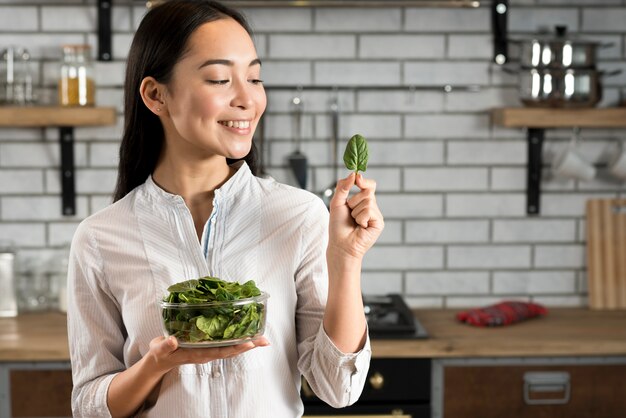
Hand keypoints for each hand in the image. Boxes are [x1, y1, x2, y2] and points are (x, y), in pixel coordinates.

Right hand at [146, 335, 269, 374]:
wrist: (160, 358)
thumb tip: (173, 340)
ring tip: (262, 337)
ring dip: (247, 342)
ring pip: (231, 347)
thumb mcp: (160, 349)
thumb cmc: (161, 353)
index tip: (249, 343)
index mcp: (197, 353)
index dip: (235, 347)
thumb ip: (165, 346)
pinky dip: (237, 338)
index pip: (220, 351)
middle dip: (248, 345)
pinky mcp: (208, 345)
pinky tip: (246, 332)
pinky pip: (226, 343)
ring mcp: (208, 350)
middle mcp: (207, 353)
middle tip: (265, 340)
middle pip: (231, 350)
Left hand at [328, 172, 383, 260]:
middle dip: (353, 201)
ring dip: (356, 211)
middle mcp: (371, 207)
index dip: (364, 181)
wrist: (340, 245)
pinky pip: (369, 210)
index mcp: (362, 201)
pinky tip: (360, 227)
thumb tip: (354, 174)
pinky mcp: (379, 222)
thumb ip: (343, 187)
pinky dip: (360, 218)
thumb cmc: (338, 226)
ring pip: (368, 200)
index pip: (369, 185)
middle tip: (350, 214)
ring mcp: (376, 215)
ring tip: (355, 222)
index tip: (357, 179)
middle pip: (367, 191)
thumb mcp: (337, 202)